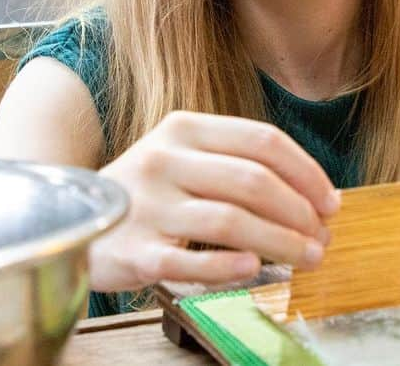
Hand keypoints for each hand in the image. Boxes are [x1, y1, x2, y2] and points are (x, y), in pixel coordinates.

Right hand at [88, 111, 339, 291]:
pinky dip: (227, 267)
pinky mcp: (133, 250)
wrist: (69, 219)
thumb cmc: (147, 192)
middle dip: (299, 213)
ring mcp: (147, 204)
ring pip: (229, 221)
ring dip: (279, 243)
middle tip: (322, 239)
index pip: (262, 141)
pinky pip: (189, 260)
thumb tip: (313, 198)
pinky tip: (254, 270)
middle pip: (252, 182)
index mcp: (184, 129)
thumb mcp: (185, 158)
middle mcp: (165, 160)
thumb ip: (239, 165)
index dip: (306, 173)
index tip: (331, 202)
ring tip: (305, 258)